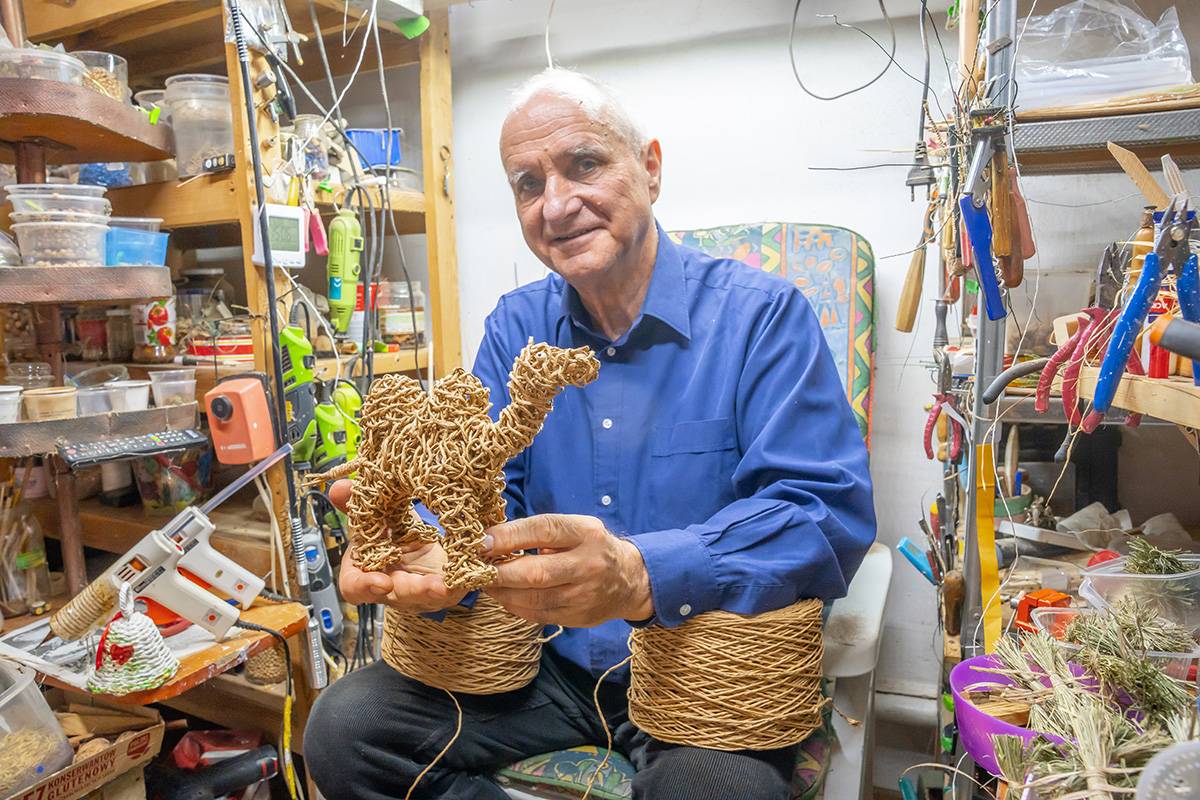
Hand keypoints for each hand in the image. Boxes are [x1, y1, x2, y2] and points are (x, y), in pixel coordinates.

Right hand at [328, 479, 467, 612]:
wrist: (425, 540)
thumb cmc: (393, 533)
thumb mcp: (376, 517)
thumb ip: (357, 504)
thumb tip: (338, 488)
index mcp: (368, 570)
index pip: (355, 587)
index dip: (364, 586)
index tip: (381, 582)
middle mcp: (392, 587)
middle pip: (399, 595)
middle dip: (416, 590)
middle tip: (435, 586)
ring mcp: (420, 593)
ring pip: (429, 596)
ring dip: (442, 589)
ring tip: (454, 582)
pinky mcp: (447, 590)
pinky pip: (455, 588)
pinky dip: (464, 577)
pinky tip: (474, 569)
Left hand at [484, 514, 652, 626]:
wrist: (629, 580)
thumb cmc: (591, 547)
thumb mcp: (576, 528)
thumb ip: (541, 532)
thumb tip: (493, 539)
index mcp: (586, 533)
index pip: (544, 530)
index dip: (509, 535)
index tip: (482, 541)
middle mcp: (588, 564)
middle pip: (536, 572)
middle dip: (499, 572)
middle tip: (474, 569)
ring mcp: (585, 595)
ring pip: (534, 599)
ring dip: (502, 592)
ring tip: (484, 583)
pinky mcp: (579, 617)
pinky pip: (538, 615)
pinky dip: (514, 606)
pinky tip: (503, 596)